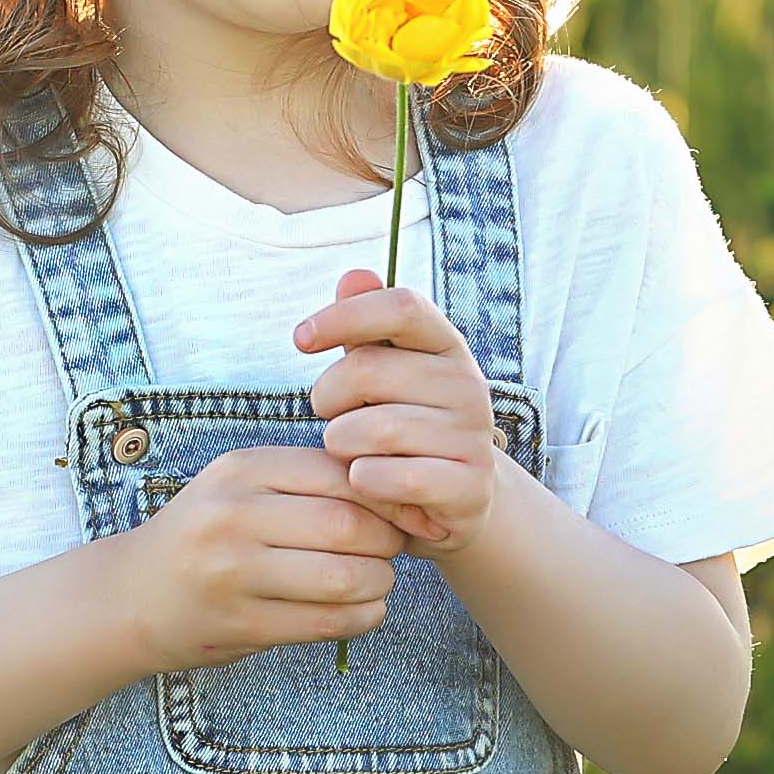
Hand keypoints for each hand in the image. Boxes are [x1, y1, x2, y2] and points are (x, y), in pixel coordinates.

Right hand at [119, 442, 402, 670]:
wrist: (132, 596)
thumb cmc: (207, 535)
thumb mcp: (242, 486)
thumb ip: (308, 480)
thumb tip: (398, 491)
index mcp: (241, 470)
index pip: (341, 474)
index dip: (384, 496)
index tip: (396, 511)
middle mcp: (233, 516)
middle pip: (347, 525)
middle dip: (388, 541)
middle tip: (394, 549)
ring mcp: (233, 574)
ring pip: (343, 578)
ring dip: (380, 582)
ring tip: (377, 580)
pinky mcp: (240, 625)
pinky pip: (326, 623)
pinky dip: (362, 617)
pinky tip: (363, 610)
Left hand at [297, 269, 502, 559]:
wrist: (456, 497)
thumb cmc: (405, 423)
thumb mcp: (383, 373)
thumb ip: (365, 325)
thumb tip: (353, 277)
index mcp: (446, 346)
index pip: (401, 306)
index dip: (344, 315)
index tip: (300, 339)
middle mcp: (467, 384)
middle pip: (369, 370)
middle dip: (327, 395)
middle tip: (328, 416)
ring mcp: (473, 436)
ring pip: (375, 429)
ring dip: (342, 444)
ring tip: (347, 452)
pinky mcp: (469, 486)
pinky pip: (395, 478)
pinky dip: (365, 482)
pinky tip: (365, 482)